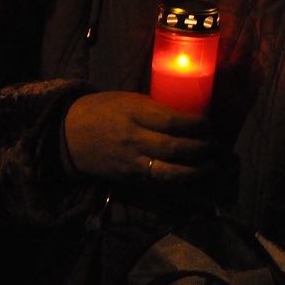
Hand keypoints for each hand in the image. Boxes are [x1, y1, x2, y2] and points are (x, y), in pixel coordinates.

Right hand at [63, 91, 216, 183]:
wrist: (67, 135)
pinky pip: (158, 184)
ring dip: (196, 171)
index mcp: (135, 113)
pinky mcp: (129, 179)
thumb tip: (190, 113)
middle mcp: (134, 139)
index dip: (196, 124)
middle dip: (202, 148)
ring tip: (212, 165)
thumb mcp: (130, 100)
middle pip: (175, 148)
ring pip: (170, 172)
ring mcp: (131, 162)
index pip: (171, 121)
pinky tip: (193, 180)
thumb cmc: (102, 110)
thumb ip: (157, 108)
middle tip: (217, 144)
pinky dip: (179, 184)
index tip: (210, 124)